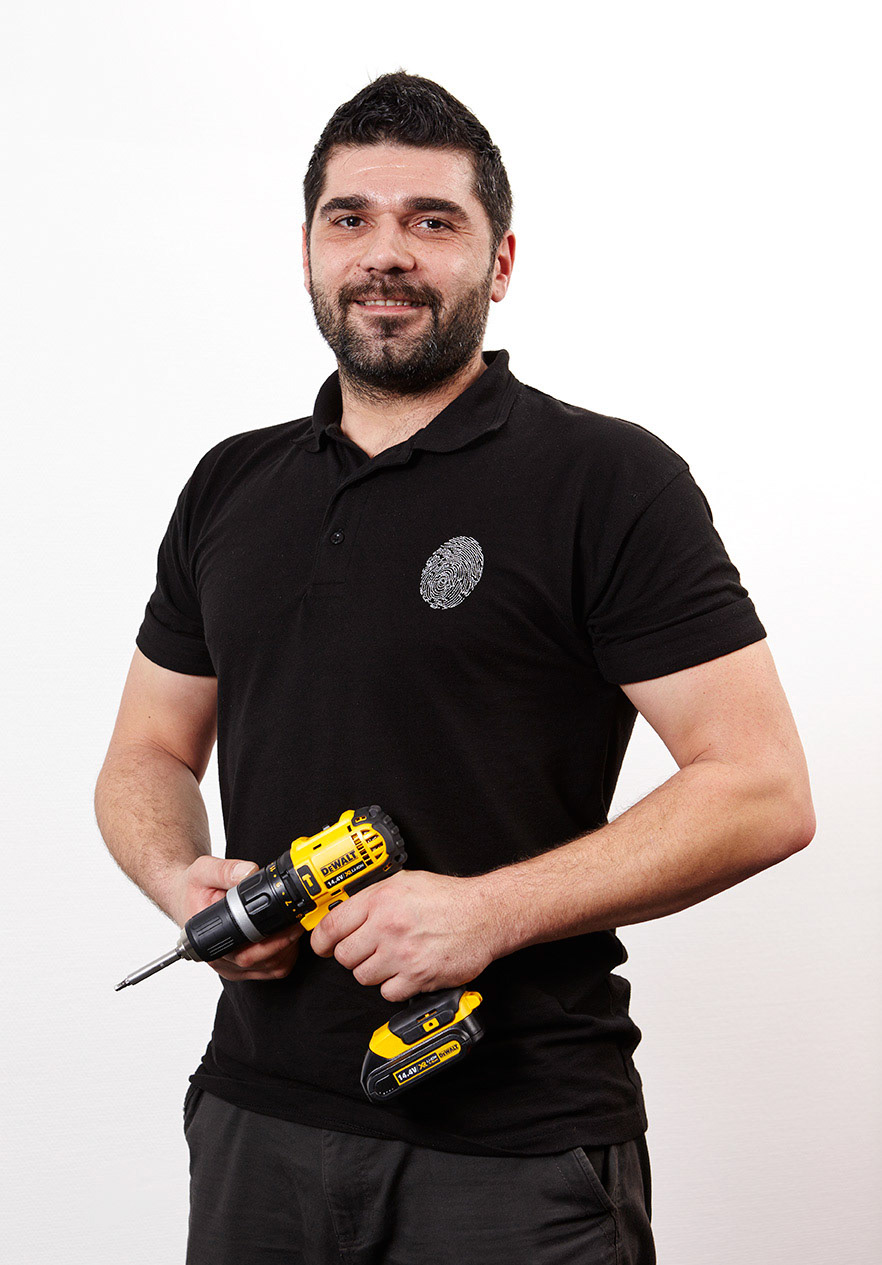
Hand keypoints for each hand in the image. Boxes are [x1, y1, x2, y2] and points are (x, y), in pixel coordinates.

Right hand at [174, 855, 303, 981]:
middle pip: (263, 962)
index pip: (245, 952)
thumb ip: (226, 871)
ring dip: (288, 949)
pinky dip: (286, 955)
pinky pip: (272, 969)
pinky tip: (287, 936)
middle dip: (287, 942)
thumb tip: (248, 873)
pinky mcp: (244, 967)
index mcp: (209, 941)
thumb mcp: (203, 871)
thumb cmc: (193, 889)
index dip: (273, 942)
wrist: (185, 897)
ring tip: (293, 925)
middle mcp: (220, 958)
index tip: (290, 924)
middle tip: (299, 920)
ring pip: (271, 969)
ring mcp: (233, 966)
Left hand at [309, 870, 496, 1002]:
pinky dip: (394, 987)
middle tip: (366, 950)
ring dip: (374, 971)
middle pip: (345, 956)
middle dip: (352, 956)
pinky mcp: (418, 977)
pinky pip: (388, 993)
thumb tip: (346, 911)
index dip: (321, 940)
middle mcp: (388, 927)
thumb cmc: (448, 898)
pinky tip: (406, 971)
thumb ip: (373, 896)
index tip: (323, 946)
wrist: (484, 915)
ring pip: (364, 977)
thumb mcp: (405, 882)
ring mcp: (402, 954)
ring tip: (391, 958)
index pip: (332, 926)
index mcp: (381, 900)